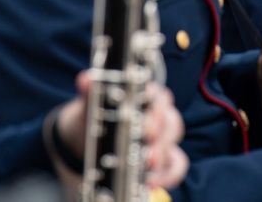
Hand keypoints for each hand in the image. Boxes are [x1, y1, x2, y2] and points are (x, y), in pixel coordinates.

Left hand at [53, 73, 188, 191]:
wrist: (85, 141)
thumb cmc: (93, 119)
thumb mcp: (90, 106)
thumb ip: (90, 92)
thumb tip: (85, 79)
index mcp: (143, 96)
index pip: (158, 96)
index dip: (154, 109)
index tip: (144, 120)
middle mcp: (157, 114)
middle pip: (170, 120)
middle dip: (158, 137)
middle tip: (147, 149)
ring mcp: (162, 136)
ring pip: (173, 142)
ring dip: (162, 155)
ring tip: (148, 165)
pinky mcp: (164, 158)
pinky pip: (176, 164)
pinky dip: (168, 174)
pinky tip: (153, 182)